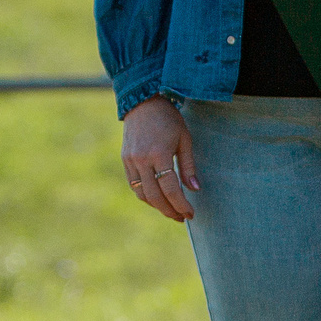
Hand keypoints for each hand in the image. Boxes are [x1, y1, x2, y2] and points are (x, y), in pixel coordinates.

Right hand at [120, 97, 198, 221]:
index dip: (181, 204)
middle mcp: (141, 160)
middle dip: (169, 210)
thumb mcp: (185, 139)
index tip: (190, 214)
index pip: (170, 188)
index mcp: (159, 153)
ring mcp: (130, 161)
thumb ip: (188, 166)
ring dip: (157, 206)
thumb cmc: (169, 119)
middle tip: (182, 217)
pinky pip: (134, 185)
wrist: (143, 102)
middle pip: (155, 196)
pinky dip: (146, 196)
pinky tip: (158, 198)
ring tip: (171, 210)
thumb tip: (195, 190)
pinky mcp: (125, 160)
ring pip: (142, 194)